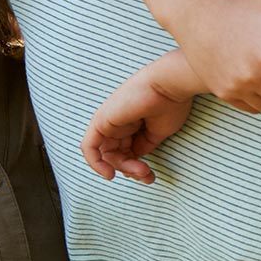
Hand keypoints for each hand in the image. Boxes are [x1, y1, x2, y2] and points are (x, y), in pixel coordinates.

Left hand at [80, 64, 194, 183]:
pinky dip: (95, 163)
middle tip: (146, 175)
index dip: (135, 166)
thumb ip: (144, 146)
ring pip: (106, 154)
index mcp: (132, 124)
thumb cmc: (171, 104)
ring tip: (140, 171)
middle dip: (130, 169)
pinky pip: (90, 147)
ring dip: (122, 167)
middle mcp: (118, 123)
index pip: (126, 151)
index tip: (149, 174)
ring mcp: (109, 122)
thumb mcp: (158, 132)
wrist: (170, 85)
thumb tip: (135, 158)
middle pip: (116, 154)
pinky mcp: (101, 121)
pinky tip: (109, 174)